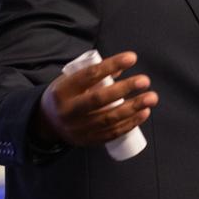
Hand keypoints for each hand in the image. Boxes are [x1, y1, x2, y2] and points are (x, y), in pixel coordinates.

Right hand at [34, 51, 157, 145]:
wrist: (47, 124)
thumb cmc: (65, 96)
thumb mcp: (70, 81)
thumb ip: (94, 74)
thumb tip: (122, 66)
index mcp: (63, 90)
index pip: (89, 75)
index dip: (111, 65)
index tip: (132, 58)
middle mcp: (69, 111)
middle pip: (99, 99)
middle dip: (125, 89)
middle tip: (145, 80)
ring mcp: (79, 128)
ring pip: (109, 118)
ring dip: (133, 108)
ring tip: (151, 98)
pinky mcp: (88, 140)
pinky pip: (112, 133)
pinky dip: (130, 124)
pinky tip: (144, 113)